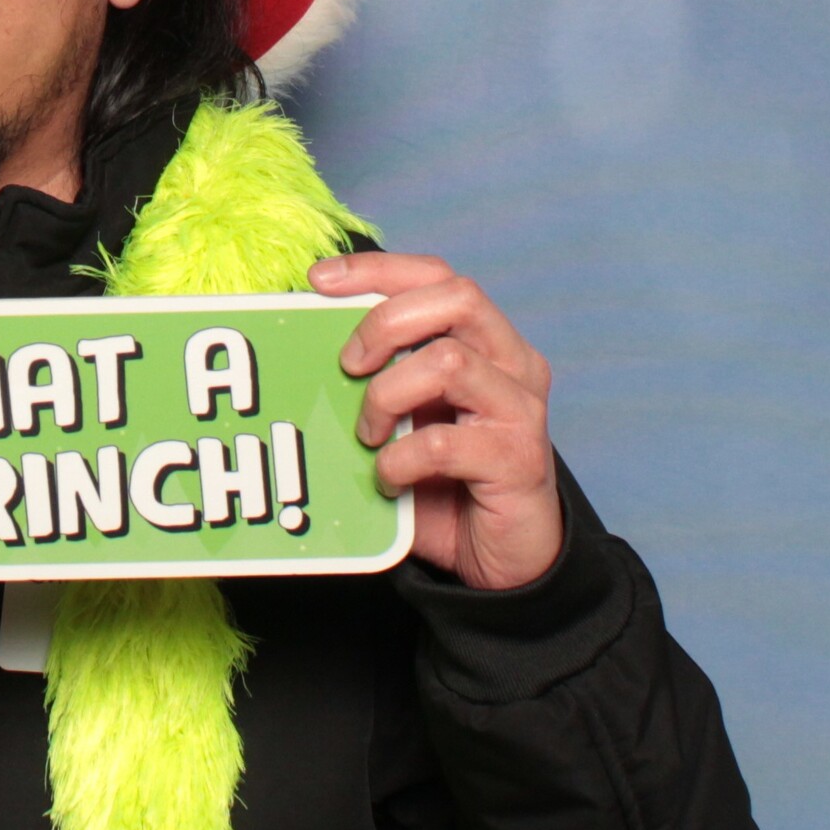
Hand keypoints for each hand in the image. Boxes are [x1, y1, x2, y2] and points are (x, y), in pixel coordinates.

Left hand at [311, 250, 568, 592]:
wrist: (505, 560)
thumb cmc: (449, 482)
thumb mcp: (409, 419)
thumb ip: (380, 380)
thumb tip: (309, 345)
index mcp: (486, 342)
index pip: (438, 276)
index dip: (378, 270)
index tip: (320, 280)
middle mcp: (513, 363)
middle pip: (457, 297)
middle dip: (385, 322)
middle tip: (348, 366)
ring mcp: (520, 410)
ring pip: (449, 362)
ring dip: (388, 396)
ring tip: (369, 434)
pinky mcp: (517, 459)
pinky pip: (444, 443)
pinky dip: (399, 460)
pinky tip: (389, 479)